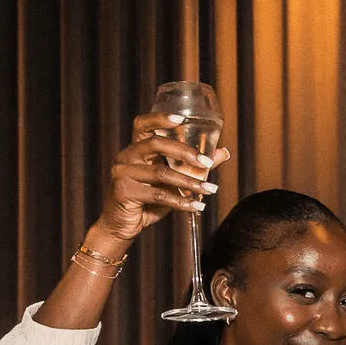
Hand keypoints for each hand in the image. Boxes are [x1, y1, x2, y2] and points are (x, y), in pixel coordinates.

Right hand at [94, 112, 230, 244]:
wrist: (122, 226)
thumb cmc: (147, 201)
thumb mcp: (173, 182)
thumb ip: (193, 166)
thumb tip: (222, 152)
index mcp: (136, 149)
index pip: (142, 125)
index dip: (159, 118)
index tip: (181, 118)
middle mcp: (126, 156)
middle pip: (155, 144)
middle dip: (185, 152)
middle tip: (207, 162)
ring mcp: (122, 173)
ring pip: (161, 173)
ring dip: (189, 182)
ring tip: (209, 189)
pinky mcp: (123, 191)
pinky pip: (158, 195)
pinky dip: (180, 202)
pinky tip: (195, 206)